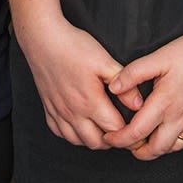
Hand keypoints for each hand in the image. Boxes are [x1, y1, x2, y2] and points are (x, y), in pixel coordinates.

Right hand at [16, 16, 127, 149]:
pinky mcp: (48, 109)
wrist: (43, 39)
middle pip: (97, 143)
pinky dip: (73, 135)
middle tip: (122, 129)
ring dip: (93, 139)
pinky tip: (81, 125)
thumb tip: (138, 104)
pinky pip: (60, 134)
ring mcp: (59, 113)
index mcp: (90, 102)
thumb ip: (125, 84)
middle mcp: (73, 112)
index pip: (115, 130)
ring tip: (104, 128)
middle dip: (112, 140)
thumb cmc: (74, 47)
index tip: (136, 127)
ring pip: (78, 141)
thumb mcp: (105, 61)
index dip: (129, 132)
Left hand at [103, 26, 182, 160]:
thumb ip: (133, 73)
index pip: (136, 133)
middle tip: (125, 141)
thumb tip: (113, 88)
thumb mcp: (158, 57)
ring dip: (155, 148)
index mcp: (164, 103)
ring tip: (144, 138)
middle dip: (135, 151)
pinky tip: (168, 134)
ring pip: (171, 149)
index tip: (109, 137)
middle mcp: (179, 118)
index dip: (119, 140)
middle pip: (153, 150)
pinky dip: (174, 145)